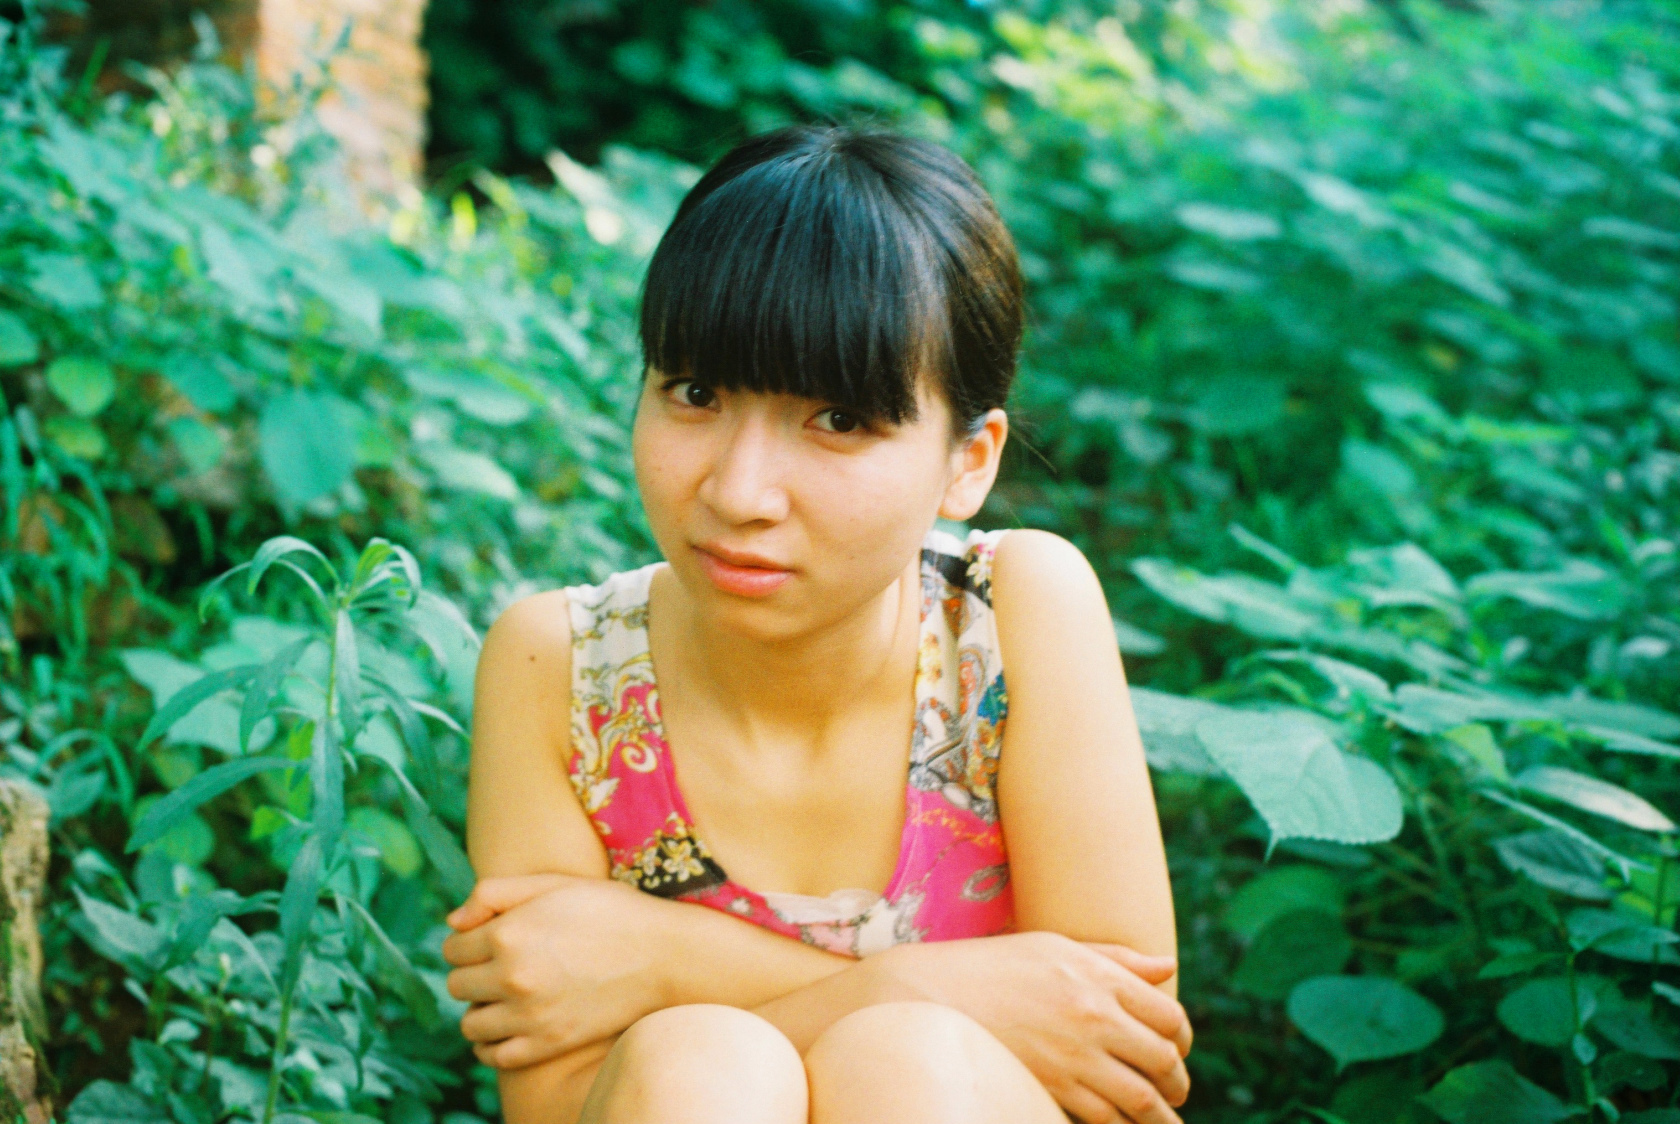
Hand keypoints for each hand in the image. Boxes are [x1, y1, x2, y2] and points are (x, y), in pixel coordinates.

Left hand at [441, 873, 673, 1068]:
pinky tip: (508, 1026)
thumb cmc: (611, 910)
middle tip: (500, 965)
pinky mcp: (548, 1043)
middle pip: (456, 985)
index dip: (468, 941)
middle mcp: (511, 977)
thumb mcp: (554, 883)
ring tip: (506, 996)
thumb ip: (494, 892)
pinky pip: (494, 1056)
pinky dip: (491, 1045)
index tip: (489, 939)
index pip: (452, 947)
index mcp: (508, 933)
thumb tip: (453, 923)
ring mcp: (530, 1015)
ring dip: (480, 1009)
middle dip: (472, 973)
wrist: (665, 954)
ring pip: (470, 1024)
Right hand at [871, 931, 1191, 1123]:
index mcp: (1098, 976)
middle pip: (1163, 1059)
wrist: (932, 995)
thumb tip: (1167, 968)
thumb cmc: (995, 966)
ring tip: (1164, 1121)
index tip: (1177, 1049)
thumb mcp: (1054, 947)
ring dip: (1161, 1116)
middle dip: (1176, 1081)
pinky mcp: (1052, 1087)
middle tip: (1175, 1090)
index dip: (1182, 1038)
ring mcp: (1073, 1056)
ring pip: (1141, 1099)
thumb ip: (1116, 959)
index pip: (1169, 1015)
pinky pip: (1105, 1119)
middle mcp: (1093, 1016)